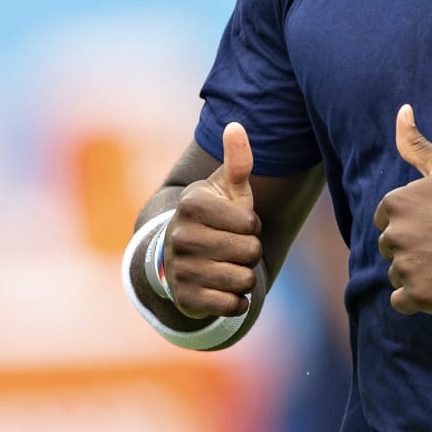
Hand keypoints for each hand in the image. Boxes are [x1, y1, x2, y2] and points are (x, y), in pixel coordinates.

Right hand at [165, 121, 261, 318]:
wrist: (183, 256)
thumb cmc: (216, 216)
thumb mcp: (227, 188)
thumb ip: (238, 160)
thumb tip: (236, 126)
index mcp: (191, 205)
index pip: (251, 224)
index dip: (251, 225)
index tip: (235, 223)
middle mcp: (180, 237)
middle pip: (250, 251)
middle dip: (250, 250)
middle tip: (231, 246)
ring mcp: (180, 270)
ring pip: (244, 279)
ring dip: (244, 275)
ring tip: (227, 265)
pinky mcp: (184, 300)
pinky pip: (232, 305)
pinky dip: (236, 301)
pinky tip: (223, 289)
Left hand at [375, 104, 431, 314]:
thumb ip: (416, 143)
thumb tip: (402, 109)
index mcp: (395, 202)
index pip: (385, 219)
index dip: (412, 222)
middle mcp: (394, 234)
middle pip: (391, 247)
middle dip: (413, 248)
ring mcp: (405, 267)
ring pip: (397, 274)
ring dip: (418, 273)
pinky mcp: (417, 296)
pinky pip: (401, 302)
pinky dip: (418, 297)